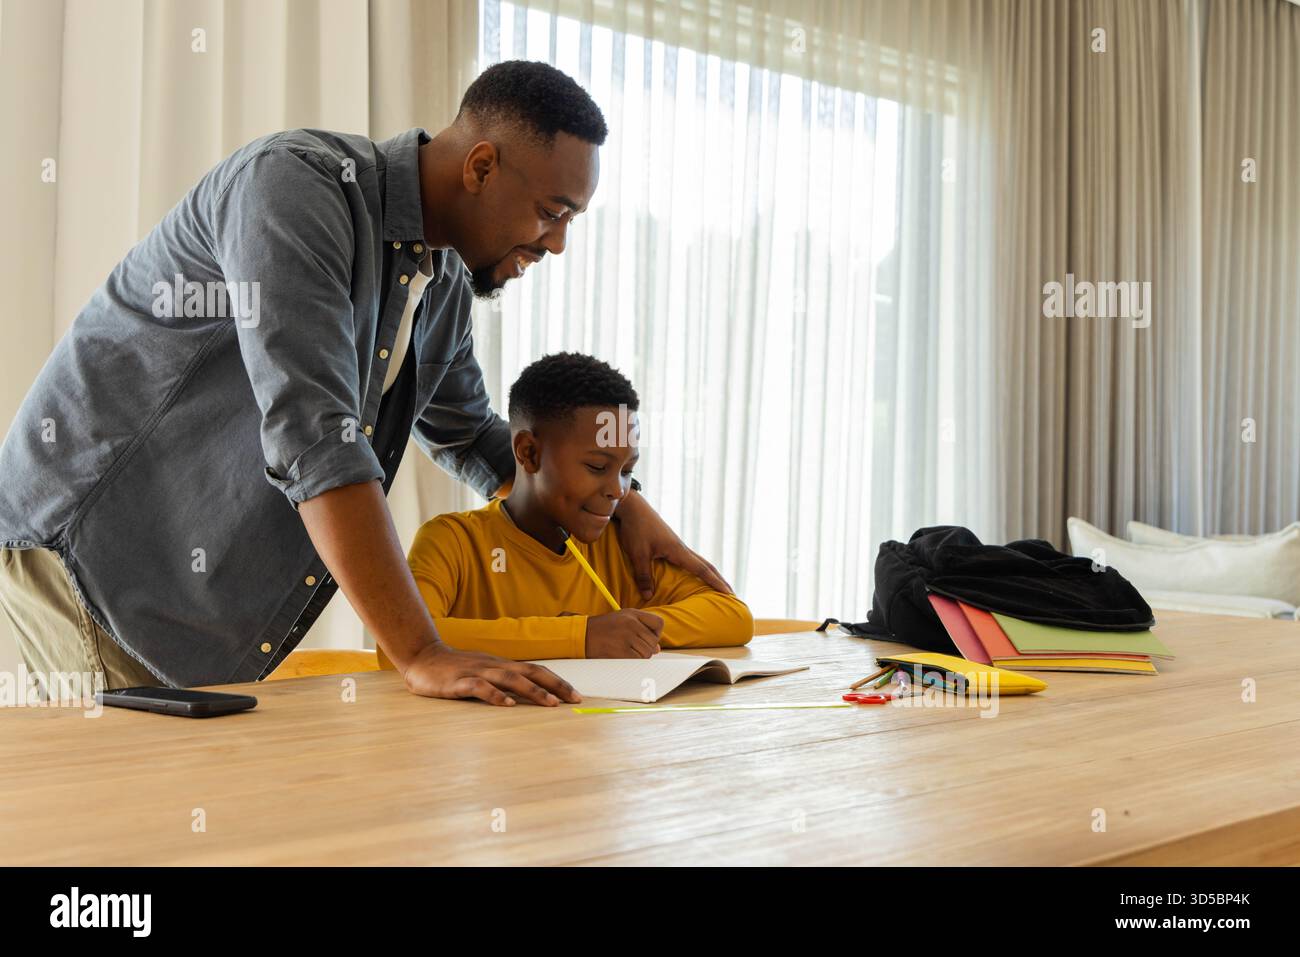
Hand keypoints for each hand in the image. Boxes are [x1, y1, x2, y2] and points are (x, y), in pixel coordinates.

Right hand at [401, 642, 580, 706]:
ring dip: (532, 691)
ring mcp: (477, 672)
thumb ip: (503, 681)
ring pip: (510, 679)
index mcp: (501, 665)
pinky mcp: (458, 682)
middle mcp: (494, 666)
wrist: (421, 657)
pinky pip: (480, 688)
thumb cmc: (455, 669)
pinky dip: (495, 695)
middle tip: (574, 700)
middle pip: (531, 672)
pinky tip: (507, 705)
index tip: (576, 696)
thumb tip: (530, 695)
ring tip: (550, 703)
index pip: (536, 670)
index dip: (558, 681)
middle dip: (555, 686)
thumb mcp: (483, 672)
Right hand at [585, 609, 664, 657]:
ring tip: (627, 652)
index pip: (659, 623)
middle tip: (633, 648)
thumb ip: (641, 629)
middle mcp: (631, 623)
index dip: (657, 633)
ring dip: (640, 657)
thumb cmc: (603, 629)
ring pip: (648, 653)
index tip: (647, 638)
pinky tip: (624, 657)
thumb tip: (658, 649)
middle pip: (654, 642)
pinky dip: (634, 662)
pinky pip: (638, 660)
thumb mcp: (622, 619)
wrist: (582, 635)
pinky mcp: (621, 651)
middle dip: (647, 648)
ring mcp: (626, 637)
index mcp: (632, 613)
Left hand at [613, 489, 733, 599]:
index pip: (702, 569)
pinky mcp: (669, 543)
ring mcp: (676, 544)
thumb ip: (644, 576)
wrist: (633, 507)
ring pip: (698, 561)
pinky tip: (692, 573)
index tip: (728, 593)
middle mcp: (681, 547)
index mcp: (678, 551)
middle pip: (706, 565)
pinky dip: (696, 568)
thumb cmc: (636, 529)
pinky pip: (688, 558)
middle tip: (730, 593)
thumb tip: (649, 596)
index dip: (715, 582)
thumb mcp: (638, 554)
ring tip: (715, 585)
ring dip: (708, 573)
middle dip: (718, 579)